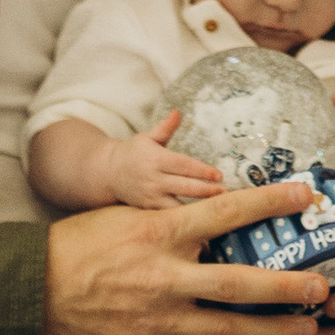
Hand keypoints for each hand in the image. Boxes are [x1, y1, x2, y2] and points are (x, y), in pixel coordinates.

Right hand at [40, 183, 331, 334]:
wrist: (31, 292)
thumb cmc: (79, 244)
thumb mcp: (126, 216)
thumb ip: (174, 220)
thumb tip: (220, 215)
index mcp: (159, 233)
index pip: (226, 212)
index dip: (269, 203)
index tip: (305, 195)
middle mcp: (164, 277)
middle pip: (240, 284)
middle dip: (287, 287)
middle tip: (322, 286)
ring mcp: (159, 319)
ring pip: (229, 330)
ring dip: (273, 331)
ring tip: (306, 327)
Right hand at [103, 108, 223, 209]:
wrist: (109, 173)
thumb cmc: (133, 152)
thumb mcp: (147, 137)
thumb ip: (165, 127)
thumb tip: (178, 112)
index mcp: (156, 159)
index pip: (183, 165)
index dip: (202, 171)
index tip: (219, 175)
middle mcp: (153, 179)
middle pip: (184, 187)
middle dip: (206, 191)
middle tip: (225, 193)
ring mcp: (151, 197)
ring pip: (177, 206)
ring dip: (198, 209)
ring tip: (217, 210)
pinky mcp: (149, 210)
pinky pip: (168, 217)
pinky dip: (183, 221)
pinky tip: (201, 222)